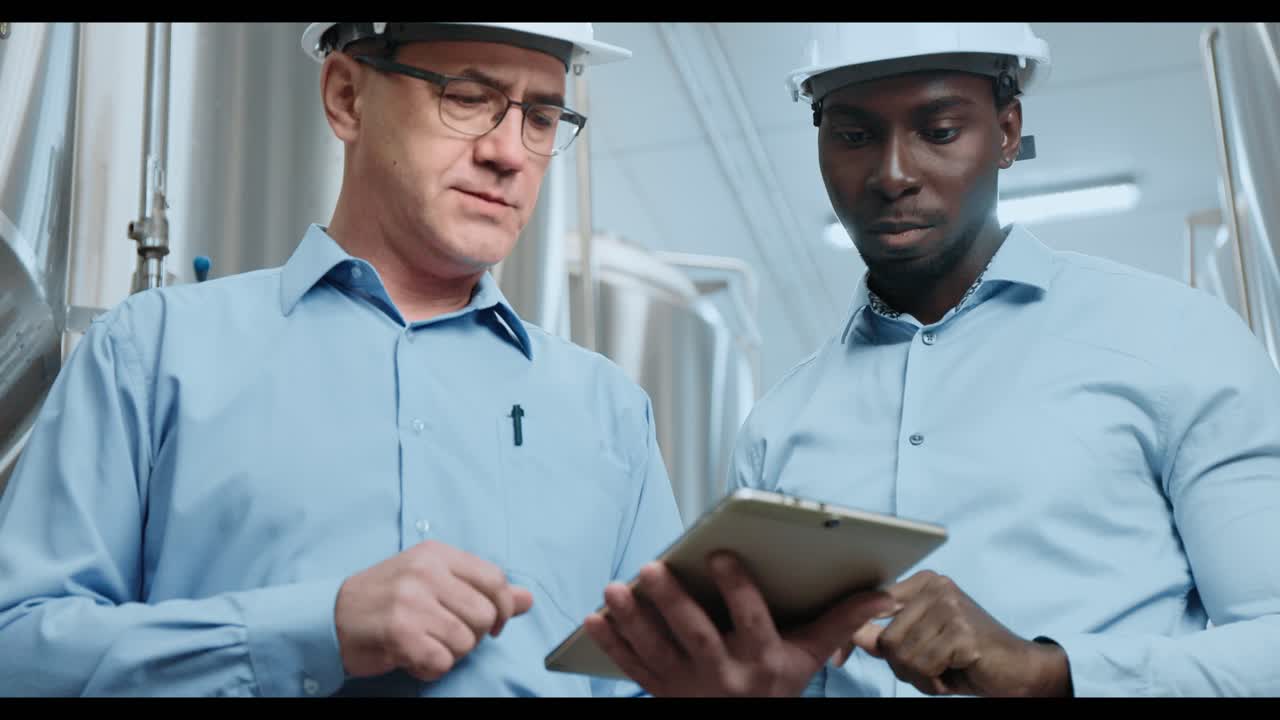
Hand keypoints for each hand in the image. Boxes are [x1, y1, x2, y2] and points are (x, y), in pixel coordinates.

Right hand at [334, 540, 533, 681]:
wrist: (329, 617)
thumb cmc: (385, 599)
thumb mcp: (433, 582)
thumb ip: (481, 589)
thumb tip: (527, 599)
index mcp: (436, 554)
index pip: (495, 579)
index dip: (502, 608)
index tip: (492, 624)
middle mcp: (425, 572)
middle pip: (483, 614)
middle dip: (472, 635)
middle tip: (446, 635)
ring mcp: (411, 601)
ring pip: (465, 641)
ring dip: (450, 653)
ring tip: (426, 644)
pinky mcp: (399, 631)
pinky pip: (441, 661)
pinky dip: (430, 667)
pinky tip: (414, 657)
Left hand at [584, 551, 899, 695]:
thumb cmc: (778, 685)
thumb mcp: (810, 656)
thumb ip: (841, 621)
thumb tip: (886, 593)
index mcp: (763, 658)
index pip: (751, 618)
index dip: (736, 587)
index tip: (720, 554)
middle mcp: (725, 674)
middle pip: (695, 635)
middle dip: (671, 602)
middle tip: (651, 567)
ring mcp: (688, 686)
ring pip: (656, 650)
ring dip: (633, 620)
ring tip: (615, 588)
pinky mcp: (661, 694)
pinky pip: (633, 669)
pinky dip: (611, 645)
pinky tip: (594, 618)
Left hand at [842, 570, 1071, 696]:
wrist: (1019, 670)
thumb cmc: (965, 657)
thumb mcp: (920, 643)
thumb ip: (885, 636)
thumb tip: (847, 636)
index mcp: (922, 583)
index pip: (870, 605)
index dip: (852, 634)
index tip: (839, 657)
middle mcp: (936, 586)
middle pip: (884, 639)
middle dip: (901, 666)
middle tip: (929, 670)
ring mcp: (950, 606)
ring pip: (900, 655)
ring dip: (918, 677)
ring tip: (942, 672)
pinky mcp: (961, 632)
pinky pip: (922, 666)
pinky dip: (932, 682)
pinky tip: (952, 676)